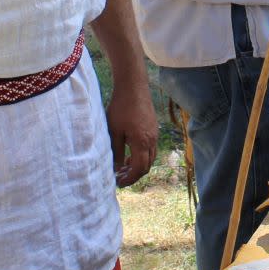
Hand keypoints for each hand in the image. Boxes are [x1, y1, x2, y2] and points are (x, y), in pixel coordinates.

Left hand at [107, 69, 157, 187]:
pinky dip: (141, 154)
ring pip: (150, 157)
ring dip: (139, 164)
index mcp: (142, 142)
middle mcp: (152, 140)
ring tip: (124, 165)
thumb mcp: (114, 132)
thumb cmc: (121, 108)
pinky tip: (130, 150)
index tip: (119, 182)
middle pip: (147, 165)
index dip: (130, 179)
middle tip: (120, 177)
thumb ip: (116, 152)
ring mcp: (154, 133)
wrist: (133, 87)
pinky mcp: (153, 127)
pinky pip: (151, 147)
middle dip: (134, 174)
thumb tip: (116, 168)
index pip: (139, 169)